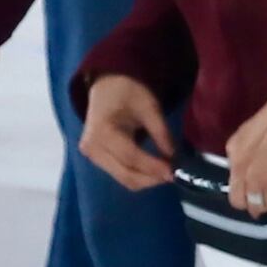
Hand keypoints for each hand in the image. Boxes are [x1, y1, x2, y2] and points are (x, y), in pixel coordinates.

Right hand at [76, 72, 179, 193]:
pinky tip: (153, 169)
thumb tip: (174, 158)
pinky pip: (120, 175)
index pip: (131, 156)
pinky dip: (139, 175)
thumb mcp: (149, 107)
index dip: (153, 167)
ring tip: (165, 171)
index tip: (174, 172)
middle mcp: (92, 148)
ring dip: (147, 180)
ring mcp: (92, 156)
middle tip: (174, 175)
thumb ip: (161, 133)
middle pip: (126, 174)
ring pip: (124, 179)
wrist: (107, 87)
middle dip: (152, 178)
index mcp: (103, 131)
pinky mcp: (96, 160)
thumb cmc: (128, 92)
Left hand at [218, 79, 266, 219]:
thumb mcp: (256, 128)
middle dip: (252, 204)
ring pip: (254, 206)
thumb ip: (251, 147)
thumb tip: (259, 161)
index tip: (261, 186)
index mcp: (233, 149)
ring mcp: (253, 176)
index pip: (232, 179)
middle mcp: (238, 165)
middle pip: (237, 200)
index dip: (246, 188)